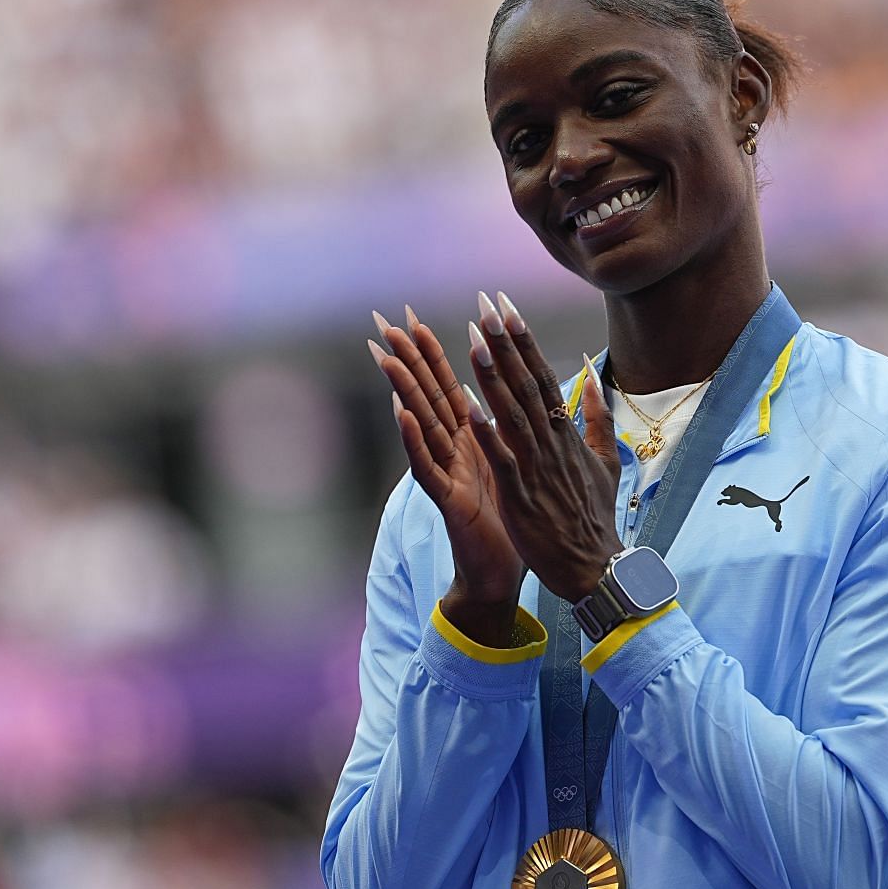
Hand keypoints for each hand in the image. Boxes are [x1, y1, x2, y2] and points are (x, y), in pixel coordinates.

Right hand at [369, 306, 524, 642]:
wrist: (498, 571)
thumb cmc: (503, 519)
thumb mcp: (505, 464)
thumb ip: (498, 430)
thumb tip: (492, 397)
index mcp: (469, 439)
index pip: (445, 385)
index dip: (430, 351)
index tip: (412, 316)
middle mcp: (450, 451)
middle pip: (425, 396)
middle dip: (405, 359)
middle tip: (382, 322)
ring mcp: (444, 473)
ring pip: (419, 424)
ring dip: (402, 390)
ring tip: (383, 357)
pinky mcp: (447, 499)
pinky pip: (427, 466)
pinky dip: (413, 439)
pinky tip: (402, 415)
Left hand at [463, 291, 624, 601]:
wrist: (595, 565)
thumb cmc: (594, 516)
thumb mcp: (605, 462)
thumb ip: (597, 418)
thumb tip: (594, 377)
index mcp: (566, 433)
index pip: (542, 376)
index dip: (523, 341)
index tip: (506, 307)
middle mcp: (551, 443)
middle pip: (526, 384)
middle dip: (505, 344)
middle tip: (485, 305)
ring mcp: (536, 467)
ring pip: (512, 413)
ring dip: (493, 376)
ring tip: (474, 341)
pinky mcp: (521, 494)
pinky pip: (501, 456)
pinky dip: (486, 431)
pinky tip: (468, 405)